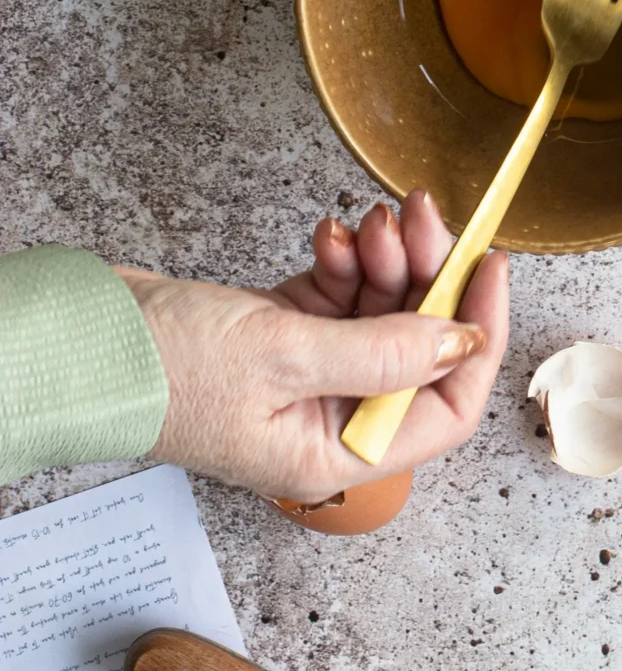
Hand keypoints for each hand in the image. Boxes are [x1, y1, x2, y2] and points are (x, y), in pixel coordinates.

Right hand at [116, 191, 509, 501]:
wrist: (82, 341)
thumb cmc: (163, 370)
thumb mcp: (286, 355)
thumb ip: (383, 349)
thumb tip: (463, 339)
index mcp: (336, 452)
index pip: (444, 408)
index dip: (477, 338)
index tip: (490, 270)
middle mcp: (328, 419)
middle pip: (417, 348)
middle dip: (427, 277)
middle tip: (421, 218)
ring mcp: (306, 374)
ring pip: (382, 310)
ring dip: (386, 259)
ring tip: (371, 221)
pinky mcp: (282, 334)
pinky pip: (342, 294)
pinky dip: (345, 261)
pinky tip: (331, 236)